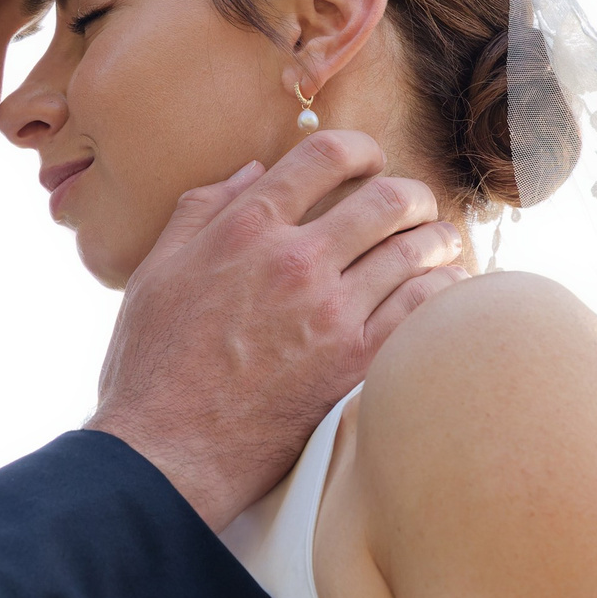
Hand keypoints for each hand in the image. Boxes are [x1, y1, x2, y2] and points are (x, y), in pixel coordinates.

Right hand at [86, 129, 460, 528]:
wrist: (166, 450)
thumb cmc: (152, 364)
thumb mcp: (155, 270)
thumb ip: (202, 210)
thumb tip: (254, 171)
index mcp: (245, 228)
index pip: (325, 156)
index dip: (360, 147)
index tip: (369, 159)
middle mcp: (294, 260)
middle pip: (387, 198)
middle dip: (412, 193)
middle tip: (416, 204)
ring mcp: (330, 312)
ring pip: (414, 250)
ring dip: (437, 238)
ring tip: (440, 243)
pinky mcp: (354, 363)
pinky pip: (423, 309)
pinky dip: (444, 290)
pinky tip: (445, 288)